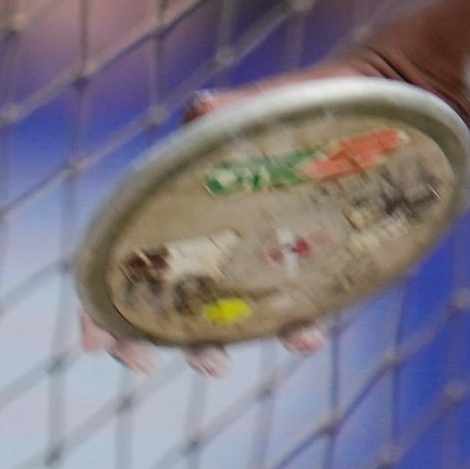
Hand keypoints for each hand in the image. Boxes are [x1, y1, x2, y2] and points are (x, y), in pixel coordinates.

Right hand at [80, 47, 425, 375]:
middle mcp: (208, 232)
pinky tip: (305, 338)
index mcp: (177, 198)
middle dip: (142, 337)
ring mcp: (253, 253)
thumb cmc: (304, 101)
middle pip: (156, 296)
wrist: (377, 104)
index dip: (97, 302)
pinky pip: (288, 307)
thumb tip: (202, 108)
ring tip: (217, 367)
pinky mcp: (303, 265)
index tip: (92, 343)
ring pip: (216, 314)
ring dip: (207, 345)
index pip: (118, 255)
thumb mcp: (264, 106)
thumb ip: (230, 113)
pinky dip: (290, 328)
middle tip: (146, 365)